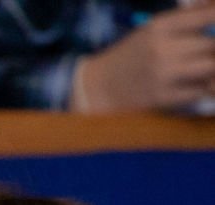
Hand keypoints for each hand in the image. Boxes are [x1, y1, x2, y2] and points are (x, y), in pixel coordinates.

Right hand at [74, 5, 214, 111]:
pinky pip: (201, 90)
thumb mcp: (153, 29)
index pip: (208, 15)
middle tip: (207, 53)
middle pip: (212, 44)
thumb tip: (212, 8)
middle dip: (213, 49)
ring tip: (205, 67)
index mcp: (161, 26)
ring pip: (211, 67)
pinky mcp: (165, 97)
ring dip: (212, 67)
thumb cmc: (131, 55)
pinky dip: (206, 86)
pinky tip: (202, 83)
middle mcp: (163, 48)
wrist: (100, 88)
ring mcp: (164, 74)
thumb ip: (186, 19)